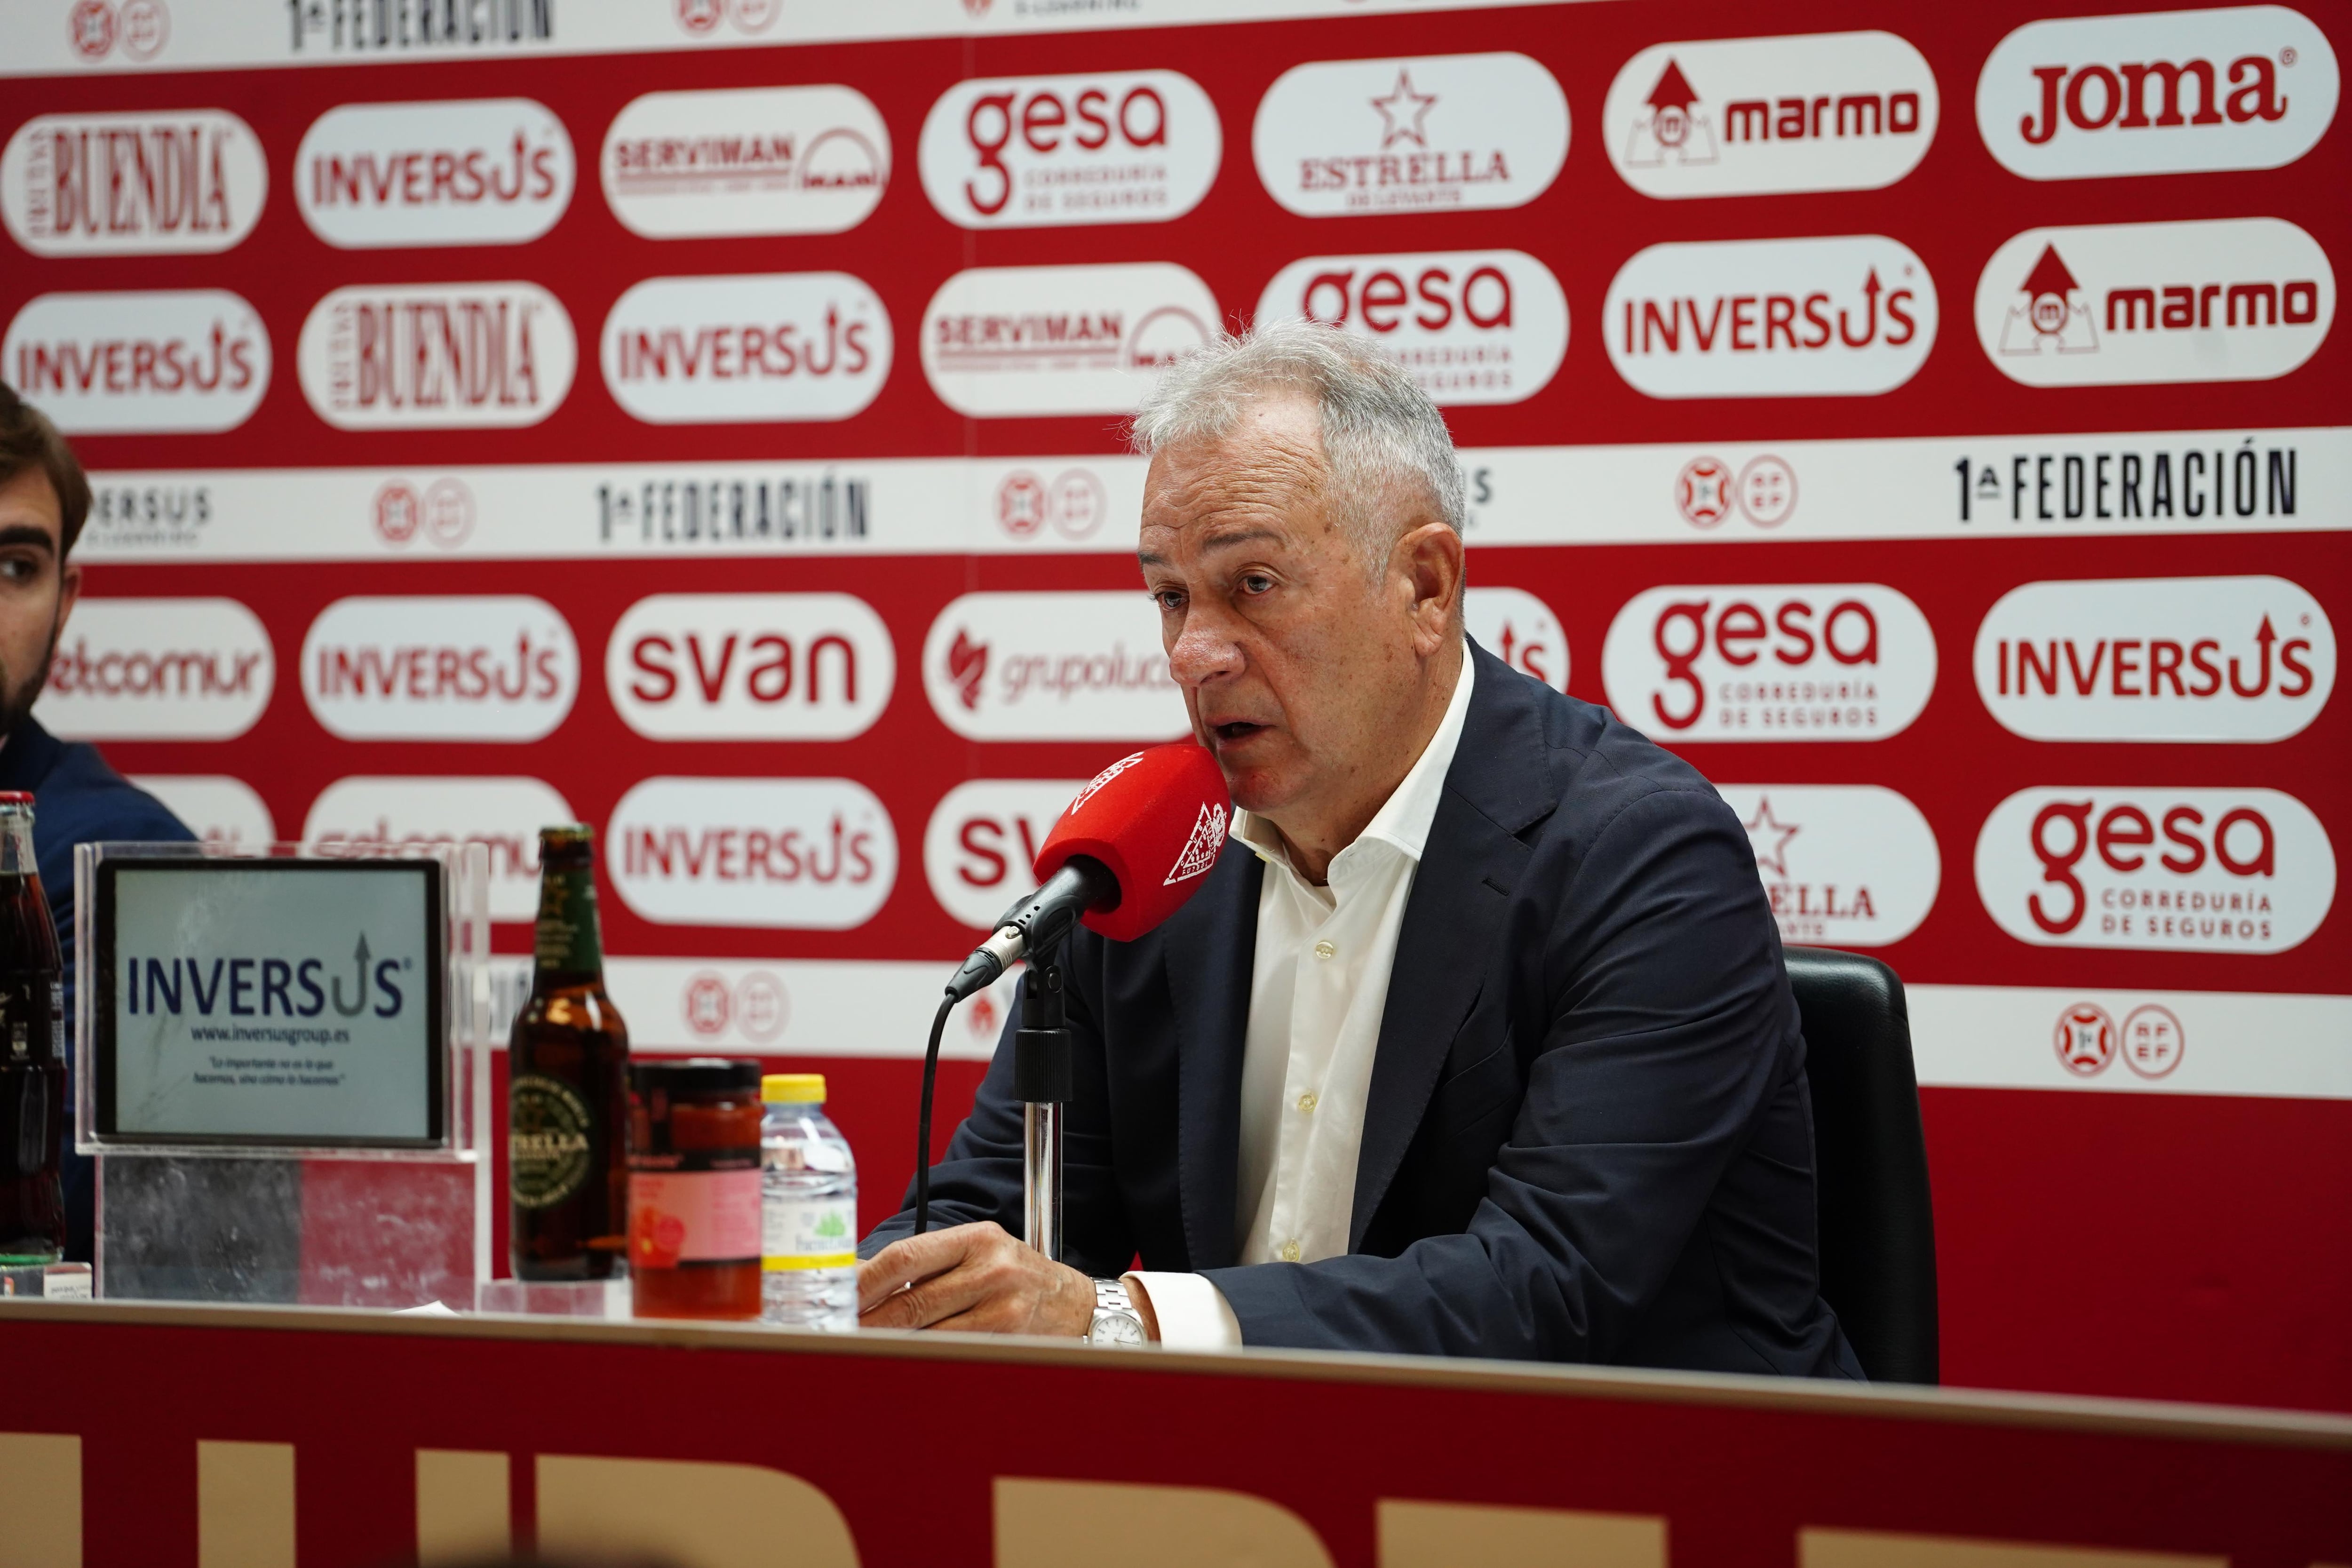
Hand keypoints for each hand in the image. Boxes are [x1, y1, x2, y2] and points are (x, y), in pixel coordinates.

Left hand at [857, 1222, 1096, 1336]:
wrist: (1075, 1304)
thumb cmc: (1015, 1276)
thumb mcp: (975, 1252)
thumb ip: (923, 1262)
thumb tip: (859, 1274)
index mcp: (976, 1238)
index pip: (905, 1257)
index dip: (864, 1280)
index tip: (835, 1296)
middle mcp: (991, 1268)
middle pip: (910, 1301)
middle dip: (867, 1321)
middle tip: (836, 1333)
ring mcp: (1001, 1306)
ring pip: (926, 1333)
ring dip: (888, 1342)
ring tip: (860, 1347)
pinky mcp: (1007, 1339)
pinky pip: (950, 1350)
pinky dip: (921, 1354)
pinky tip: (903, 1356)